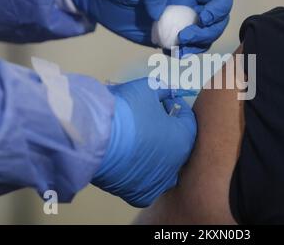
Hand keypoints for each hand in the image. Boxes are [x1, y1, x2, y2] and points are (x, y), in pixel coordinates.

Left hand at [65, 0, 233, 54]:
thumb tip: (161, 12)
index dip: (221, 7)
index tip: (203, 16)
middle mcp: (184, 4)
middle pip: (217, 22)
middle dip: (207, 34)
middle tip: (183, 37)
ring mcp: (172, 22)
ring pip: (201, 39)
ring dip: (196, 48)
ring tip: (177, 50)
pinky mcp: (158, 37)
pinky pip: (179, 49)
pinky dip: (179, 55)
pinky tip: (166, 52)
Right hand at [91, 78, 196, 207]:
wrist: (97, 138)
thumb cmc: (128, 111)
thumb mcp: (148, 89)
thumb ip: (163, 89)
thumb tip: (167, 91)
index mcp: (184, 137)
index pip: (187, 119)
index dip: (175, 106)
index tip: (163, 101)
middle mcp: (177, 163)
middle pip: (176, 142)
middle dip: (166, 129)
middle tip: (147, 118)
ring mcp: (159, 181)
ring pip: (161, 163)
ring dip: (154, 150)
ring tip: (135, 137)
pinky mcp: (140, 194)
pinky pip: (145, 181)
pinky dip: (140, 170)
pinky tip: (128, 157)